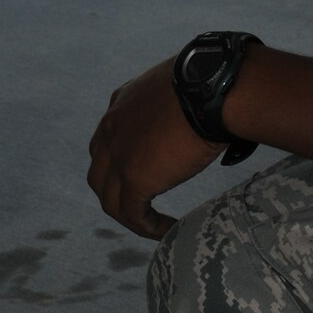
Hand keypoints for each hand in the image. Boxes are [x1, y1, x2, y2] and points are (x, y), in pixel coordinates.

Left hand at [87, 57, 221, 238]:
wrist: (212, 89)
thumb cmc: (211, 83)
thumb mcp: (181, 85)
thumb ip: (178, 102)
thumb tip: (205, 111)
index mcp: (122, 103)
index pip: (108, 139)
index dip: (120, 161)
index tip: (146, 172)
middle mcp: (112, 127)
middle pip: (99, 171)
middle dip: (115, 191)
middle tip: (141, 204)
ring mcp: (119, 154)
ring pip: (109, 198)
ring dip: (130, 214)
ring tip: (153, 225)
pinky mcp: (133, 177)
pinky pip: (131, 214)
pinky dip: (146, 226)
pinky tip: (166, 229)